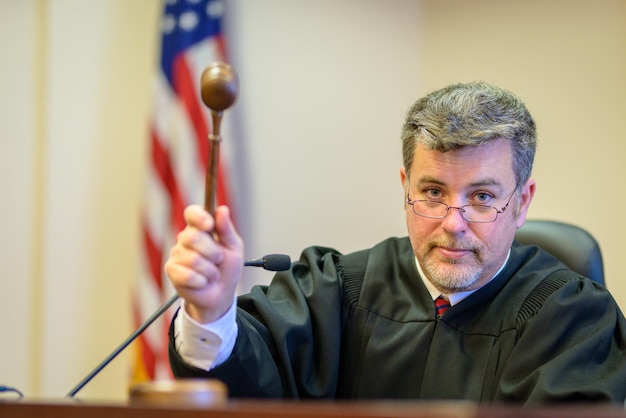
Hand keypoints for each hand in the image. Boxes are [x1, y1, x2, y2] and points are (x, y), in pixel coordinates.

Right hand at [165, 205, 242, 323]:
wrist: (220, 294)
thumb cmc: (226, 269)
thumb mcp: (234, 248)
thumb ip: (227, 230)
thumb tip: (222, 210)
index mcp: (201, 229)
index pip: (192, 213)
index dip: (199, 217)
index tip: (209, 225)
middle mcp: (186, 239)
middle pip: (192, 236)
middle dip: (212, 252)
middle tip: (218, 259)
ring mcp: (177, 254)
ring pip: (193, 259)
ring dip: (210, 270)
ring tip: (212, 274)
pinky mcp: (172, 270)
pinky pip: (188, 275)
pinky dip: (202, 281)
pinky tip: (203, 282)